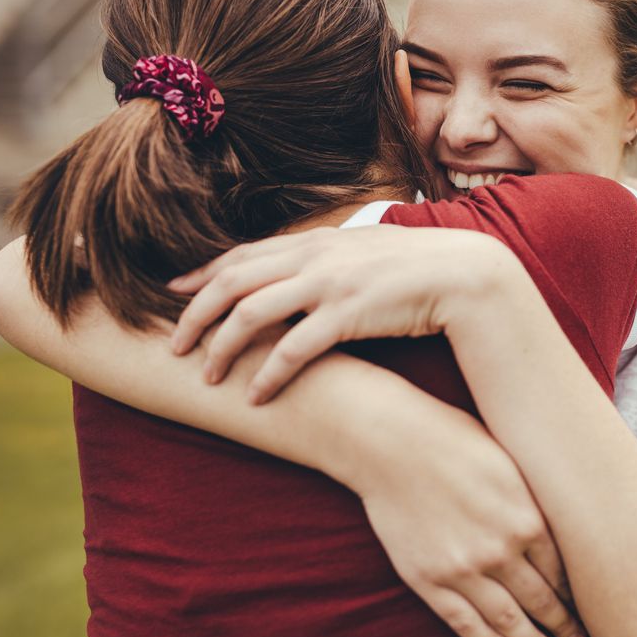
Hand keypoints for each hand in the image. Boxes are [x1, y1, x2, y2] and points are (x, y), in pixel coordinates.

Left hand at [168, 225, 511, 402]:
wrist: (465, 273)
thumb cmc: (418, 267)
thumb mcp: (365, 250)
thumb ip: (330, 256)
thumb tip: (304, 267)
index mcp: (316, 239)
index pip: (242, 254)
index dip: (201, 274)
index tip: (172, 293)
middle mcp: (315, 255)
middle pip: (233, 281)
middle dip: (196, 314)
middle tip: (174, 346)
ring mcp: (329, 282)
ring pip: (251, 312)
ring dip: (223, 346)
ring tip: (208, 376)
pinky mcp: (348, 314)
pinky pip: (293, 348)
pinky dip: (269, 374)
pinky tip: (256, 396)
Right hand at [355, 394, 586, 636]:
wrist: (392, 443)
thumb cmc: (454, 439)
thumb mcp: (511, 462)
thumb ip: (534, 501)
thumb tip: (563, 526)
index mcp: (527, 519)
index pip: (562, 572)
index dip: (577, 595)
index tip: (589, 608)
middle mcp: (500, 552)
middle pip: (541, 601)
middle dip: (564, 626)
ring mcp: (462, 570)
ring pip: (507, 621)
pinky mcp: (428, 580)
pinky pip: (464, 623)